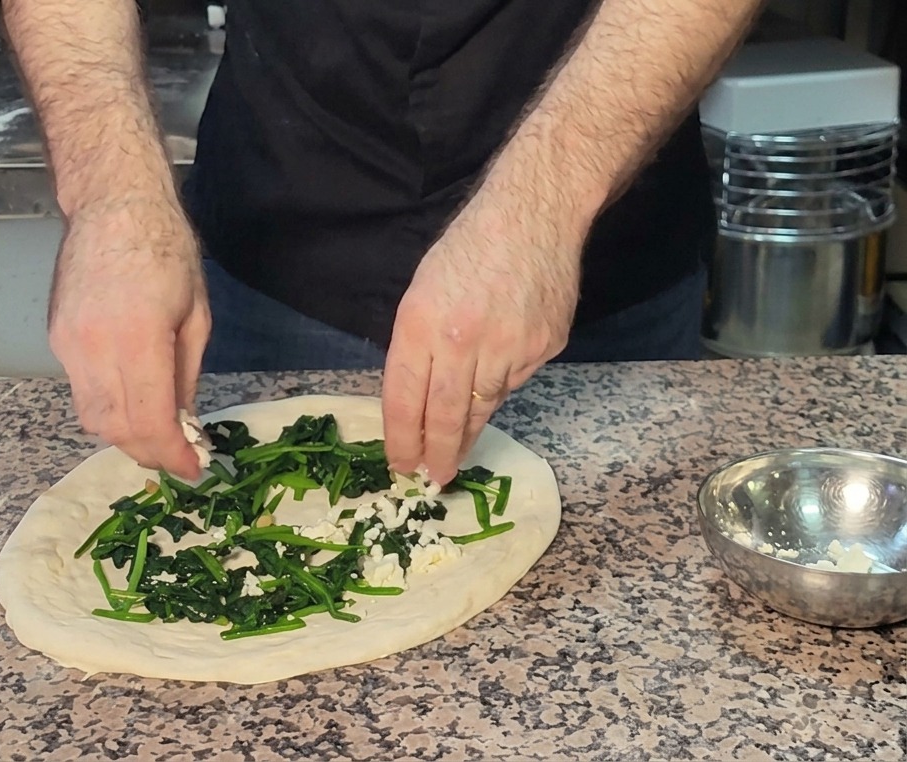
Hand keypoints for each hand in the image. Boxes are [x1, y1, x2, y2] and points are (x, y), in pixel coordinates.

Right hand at [49, 198, 210, 479]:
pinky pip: (81, 391)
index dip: (172, 456)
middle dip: (148, 453)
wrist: (111, 203)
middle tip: (178, 457)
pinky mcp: (55, 338)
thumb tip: (184, 422)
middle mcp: (93, 348)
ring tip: (157, 434)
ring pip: (92, 417)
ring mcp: (67, 345)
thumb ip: (186, 375)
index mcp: (137, 339)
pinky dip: (107, 407)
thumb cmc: (166, 248)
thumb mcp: (196, 313)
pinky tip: (131, 399)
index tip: (193, 469)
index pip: (149, 422)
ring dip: (124, 436)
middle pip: (114, 430)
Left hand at [381, 200, 581, 483]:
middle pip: (446, 415)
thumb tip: (420, 402)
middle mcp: (462, 341)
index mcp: (420, 324)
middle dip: (438, 454)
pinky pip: (515, 381)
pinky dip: (502, 386)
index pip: (405, 398)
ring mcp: (508, 347)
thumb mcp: (421, 293)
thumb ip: (418, 347)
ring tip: (458, 450)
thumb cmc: (467, 249)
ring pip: (483, 405)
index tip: (402, 465)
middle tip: (434, 479)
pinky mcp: (542, 348)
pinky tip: (497, 374)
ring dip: (469, 429)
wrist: (533, 216)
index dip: (403, 439)